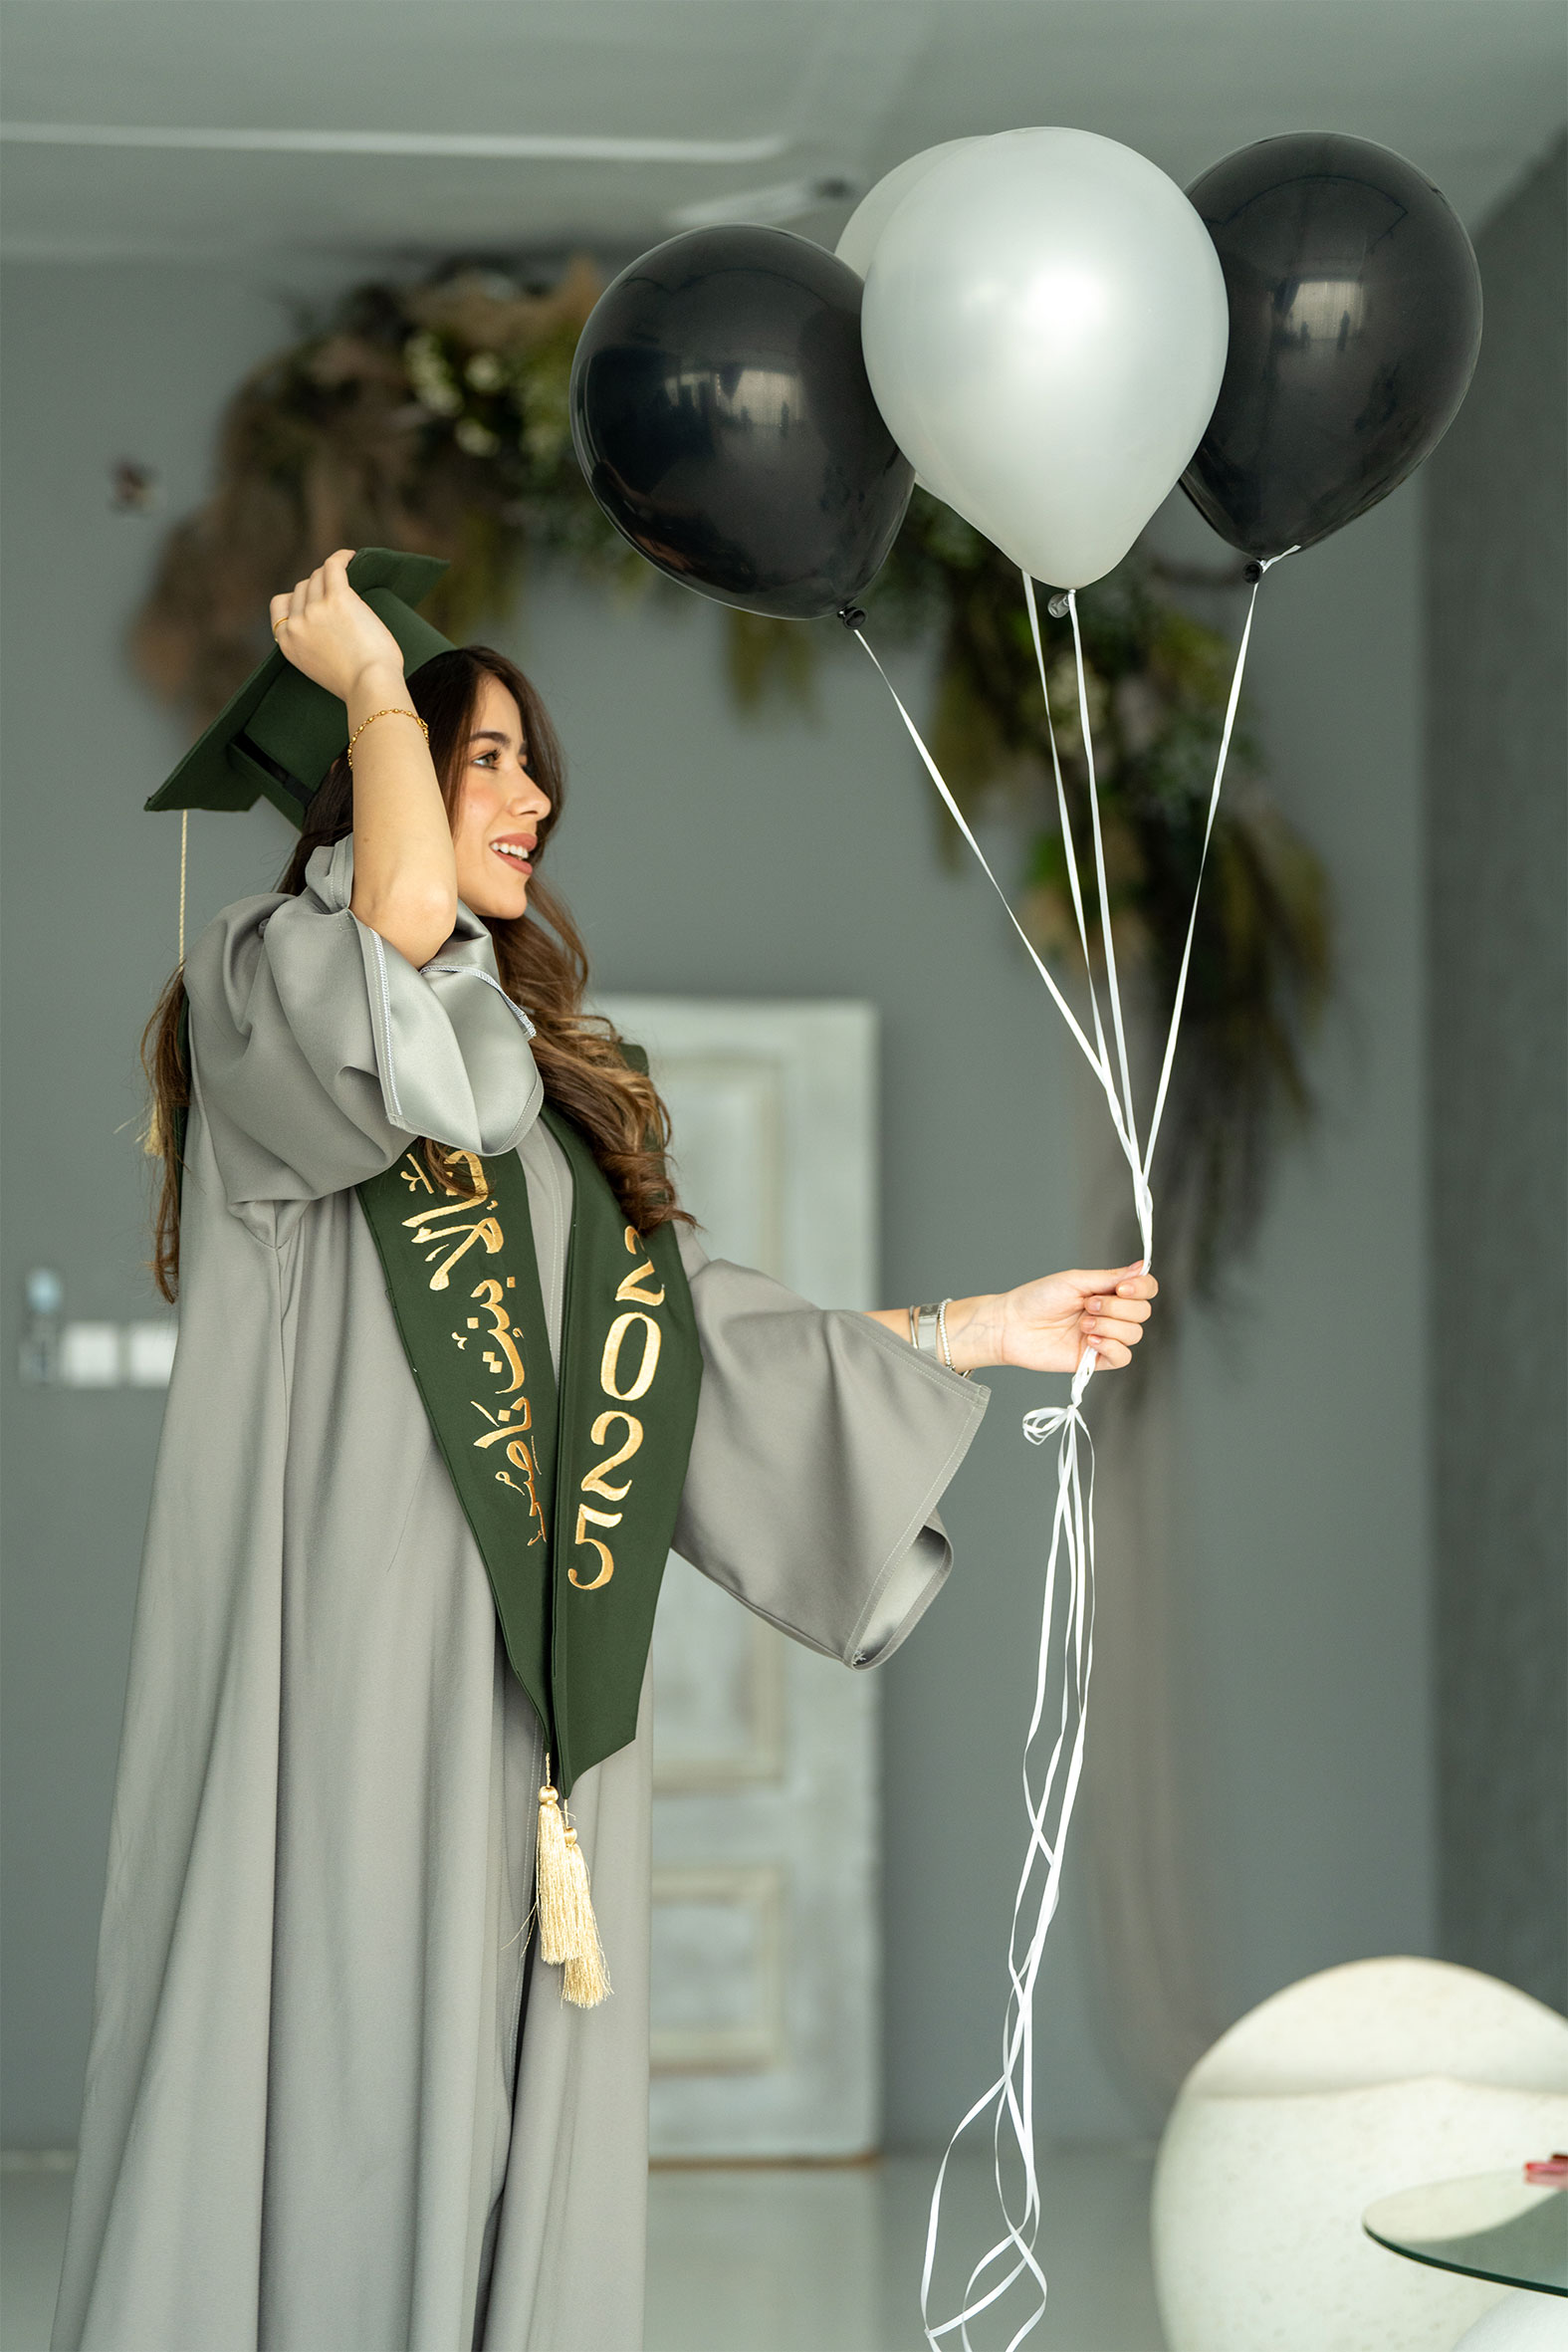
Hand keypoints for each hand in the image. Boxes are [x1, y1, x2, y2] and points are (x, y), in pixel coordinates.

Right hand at [268, 548, 406, 701]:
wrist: (370, 686)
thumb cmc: (357, 686)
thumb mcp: (319, 669)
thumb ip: (312, 647)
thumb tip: (326, 629)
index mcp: (287, 643)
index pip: (280, 606)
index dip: (296, 599)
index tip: (312, 600)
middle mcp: (296, 624)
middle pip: (302, 589)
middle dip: (318, 588)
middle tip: (338, 592)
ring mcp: (315, 609)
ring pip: (317, 577)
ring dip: (331, 574)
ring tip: (347, 573)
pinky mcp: (338, 598)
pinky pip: (334, 566)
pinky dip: (342, 558)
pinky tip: (352, 557)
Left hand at [959, 1262, 1157, 1373]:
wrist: (1012, 1325)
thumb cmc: (1037, 1298)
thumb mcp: (1075, 1280)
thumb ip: (1110, 1277)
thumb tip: (1141, 1267)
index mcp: (1108, 1292)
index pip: (1146, 1289)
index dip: (1142, 1288)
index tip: (1123, 1288)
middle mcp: (1111, 1314)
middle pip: (1143, 1312)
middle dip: (1117, 1307)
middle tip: (1088, 1304)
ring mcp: (1105, 1337)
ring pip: (1134, 1334)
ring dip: (1109, 1326)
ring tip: (1082, 1323)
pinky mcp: (1096, 1360)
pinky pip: (1123, 1357)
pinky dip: (1111, 1346)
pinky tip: (1090, 1340)